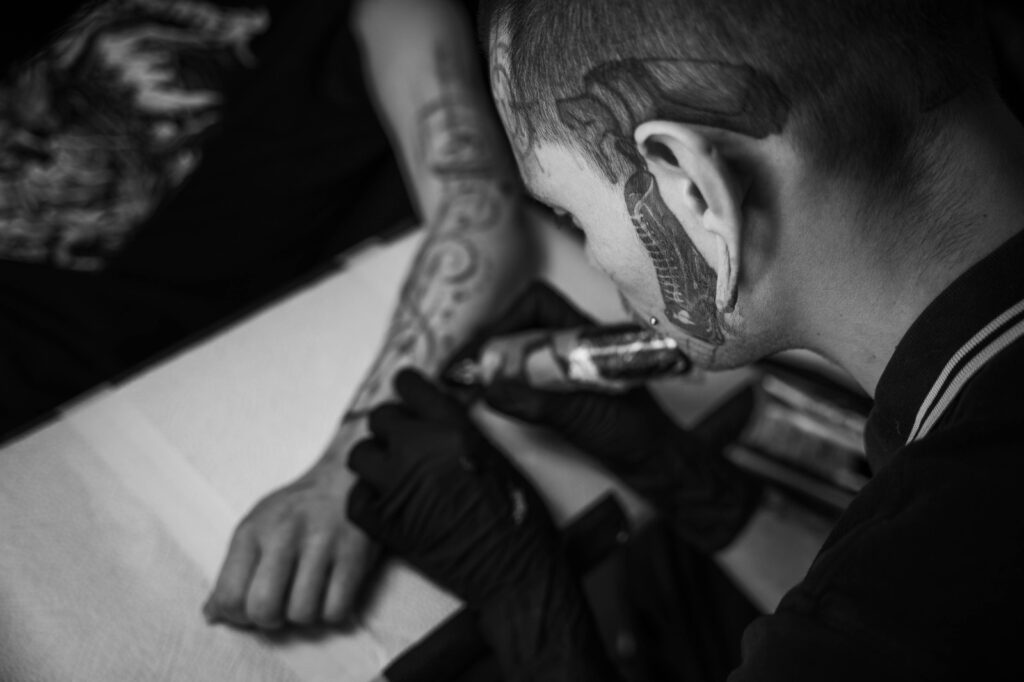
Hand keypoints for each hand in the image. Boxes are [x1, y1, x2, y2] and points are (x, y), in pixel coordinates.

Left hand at [203, 437, 376, 629]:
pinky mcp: (354, 554)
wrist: (349, 477)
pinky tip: (331, 591)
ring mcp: (321, 544)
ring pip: (302, 614)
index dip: (238, 616)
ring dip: (305, 614)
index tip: (252, 608)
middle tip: (281, 606)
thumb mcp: (257, 526)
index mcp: (253, 530)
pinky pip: (336, 610)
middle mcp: (284, 534)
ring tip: (309, 593)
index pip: (229, 596)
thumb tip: (212, 614)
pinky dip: (333, 610)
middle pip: (263, 609)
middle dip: (271, 620)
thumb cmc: (298, 509)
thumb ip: (234, 570)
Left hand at [347, 369, 562, 608]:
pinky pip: (355, 498)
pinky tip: (385, 501)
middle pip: (380, 417)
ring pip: (360, 454)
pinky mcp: (386, 523)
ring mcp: (398, 486)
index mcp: (452, 428)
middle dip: (390, 426)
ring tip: (392, 473)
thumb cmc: (517, 517)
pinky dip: (367, 497)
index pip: (410, 386)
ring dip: (374, 460)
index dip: (406, 388)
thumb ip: (462, 431)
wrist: (513, 569)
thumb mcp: (498, 456)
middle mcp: (420, 449)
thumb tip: (440, 418)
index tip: (406, 394)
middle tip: (403, 440)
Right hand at [449, 281, 682, 474]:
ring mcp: (569, 367)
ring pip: (521, 349)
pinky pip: (526, 376)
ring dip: (494, 362)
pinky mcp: (563, 391)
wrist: (661, 468)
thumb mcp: (587, 419)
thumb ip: (540, 404)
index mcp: (589, 336)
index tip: (485, 353)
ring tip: (468, 384)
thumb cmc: (639, 439)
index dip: (506, 319)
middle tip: (463, 371)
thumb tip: (491, 388)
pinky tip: (491, 397)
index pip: (538, 302)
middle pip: (522, 322)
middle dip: (490, 342)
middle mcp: (575, 345)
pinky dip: (504, 383)